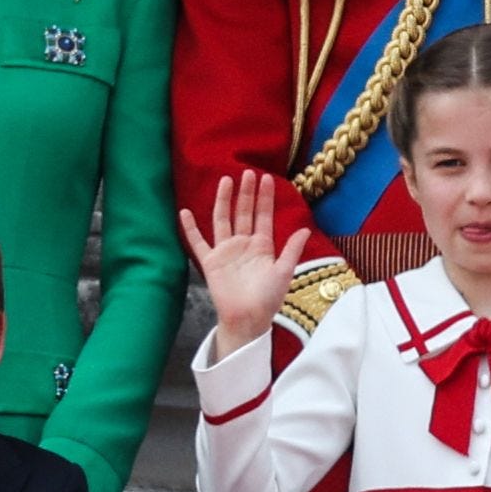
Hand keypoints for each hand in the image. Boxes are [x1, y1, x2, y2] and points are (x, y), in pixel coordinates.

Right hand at [180, 174, 315, 351]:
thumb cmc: (268, 299)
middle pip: (243, 212)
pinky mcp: (210, 261)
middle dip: (246, 193)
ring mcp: (226, 251)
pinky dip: (190, 228)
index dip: (264, 198)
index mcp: (263, 246)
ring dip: (224, 201)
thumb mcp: (284, 272)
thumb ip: (292, 250)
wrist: (248, 319)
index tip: (266, 178)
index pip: (263, 216)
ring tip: (226, 181)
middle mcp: (243, 244)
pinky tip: (185, 212)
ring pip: (223, 220)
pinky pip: (197, 242)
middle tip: (247, 172)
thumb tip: (305, 229)